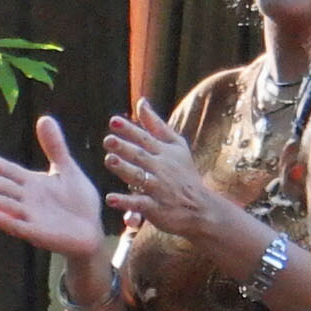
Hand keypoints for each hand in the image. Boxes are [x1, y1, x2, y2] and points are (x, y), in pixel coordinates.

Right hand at [0, 116, 114, 282]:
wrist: (91, 231)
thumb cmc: (78, 201)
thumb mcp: (67, 169)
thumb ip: (55, 146)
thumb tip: (44, 117)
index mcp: (32, 183)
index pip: (9, 171)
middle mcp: (27, 200)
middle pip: (2, 188)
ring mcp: (31, 218)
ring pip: (7, 207)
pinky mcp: (40, 234)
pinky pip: (21, 228)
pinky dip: (8, 222)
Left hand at [100, 100, 246, 258]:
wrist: (201, 208)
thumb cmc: (184, 174)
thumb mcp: (176, 146)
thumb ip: (156, 125)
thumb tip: (141, 101)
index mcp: (164, 152)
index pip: (145, 138)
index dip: (129, 130)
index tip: (114, 122)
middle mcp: (161, 168)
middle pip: (140, 156)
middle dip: (125, 148)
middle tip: (108, 141)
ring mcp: (158, 189)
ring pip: (139, 177)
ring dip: (124, 169)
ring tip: (109, 161)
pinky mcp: (156, 209)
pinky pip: (139, 204)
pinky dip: (126, 203)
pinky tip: (110, 198)